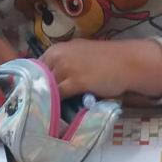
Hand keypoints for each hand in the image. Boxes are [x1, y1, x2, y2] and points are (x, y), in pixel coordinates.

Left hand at [41, 38, 161, 101]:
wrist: (127, 62)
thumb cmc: (106, 60)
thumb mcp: (79, 55)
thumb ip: (64, 64)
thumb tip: (50, 80)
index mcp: (57, 49)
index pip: (35, 68)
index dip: (34, 82)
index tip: (34, 94)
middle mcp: (58, 56)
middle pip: (37, 78)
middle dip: (37, 92)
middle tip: (37, 106)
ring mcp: (66, 68)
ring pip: (46, 88)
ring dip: (45, 100)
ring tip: (45, 112)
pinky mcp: (76, 81)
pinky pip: (58, 96)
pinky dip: (56, 105)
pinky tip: (55, 113)